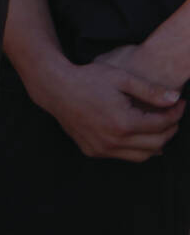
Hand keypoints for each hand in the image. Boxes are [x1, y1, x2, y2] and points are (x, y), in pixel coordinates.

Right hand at [30, 55, 182, 160]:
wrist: (56, 89)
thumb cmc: (87, 80)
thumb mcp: (122, 79)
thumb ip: (151, 91)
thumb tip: (175, 99)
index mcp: (122, 123)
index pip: (162, 125)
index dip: (176, 114)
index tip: (180, 103)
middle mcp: (112, 141)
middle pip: (157, 144)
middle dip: (170, 129)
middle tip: (171, 115)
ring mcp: (101, 148)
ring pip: (142, 156)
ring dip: (155, 143)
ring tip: (157, 126)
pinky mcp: (92, 151)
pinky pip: (123, 156)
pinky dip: (135, 147)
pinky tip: (135, 132)